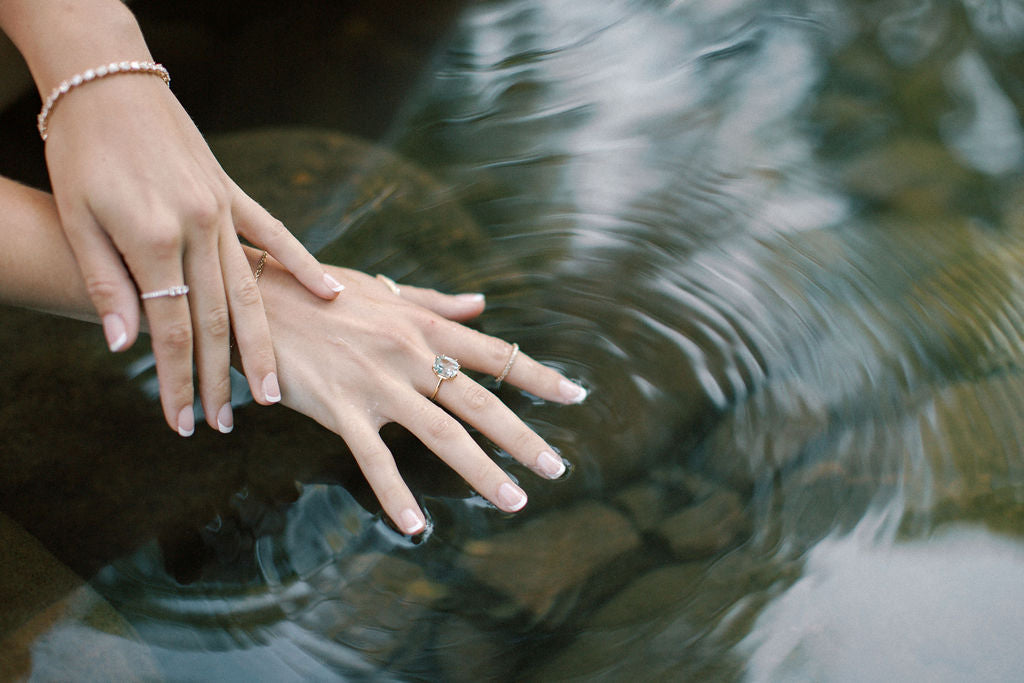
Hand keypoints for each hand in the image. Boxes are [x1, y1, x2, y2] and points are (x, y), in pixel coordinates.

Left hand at [43, 73, 342, 435]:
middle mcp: (197, 229)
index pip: (170, 327)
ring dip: (260, 345)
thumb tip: (124, 344)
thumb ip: (106, 282)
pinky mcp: (233, 194)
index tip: (184, 421)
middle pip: (215, 320)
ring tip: (271, 391)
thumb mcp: (77, 218)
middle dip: (219, 378)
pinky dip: (303, 266)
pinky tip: (330, 294)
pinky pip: (276, 236)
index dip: (177, 379)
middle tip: (225, 424)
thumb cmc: (81, 152)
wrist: (107, 84)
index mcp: (152, 238)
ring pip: (250, 291)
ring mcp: (223, 211)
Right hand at [256, 255, 587, 533]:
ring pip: (442, 434)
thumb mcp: (384, 291)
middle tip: (557, 469)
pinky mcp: (341, 409)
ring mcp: (378, 385)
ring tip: (513, 501)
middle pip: (480, 402)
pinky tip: (417, 527)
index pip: (495, 353)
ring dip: (481, 472)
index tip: (575, 395)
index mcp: (424, 326)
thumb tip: (482, 304)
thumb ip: (436, 303)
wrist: (255, 298)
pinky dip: (396, 495)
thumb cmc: (322, 292)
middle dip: (523, 438)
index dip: (538, 376)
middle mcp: (409, 354)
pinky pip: (374, 460)